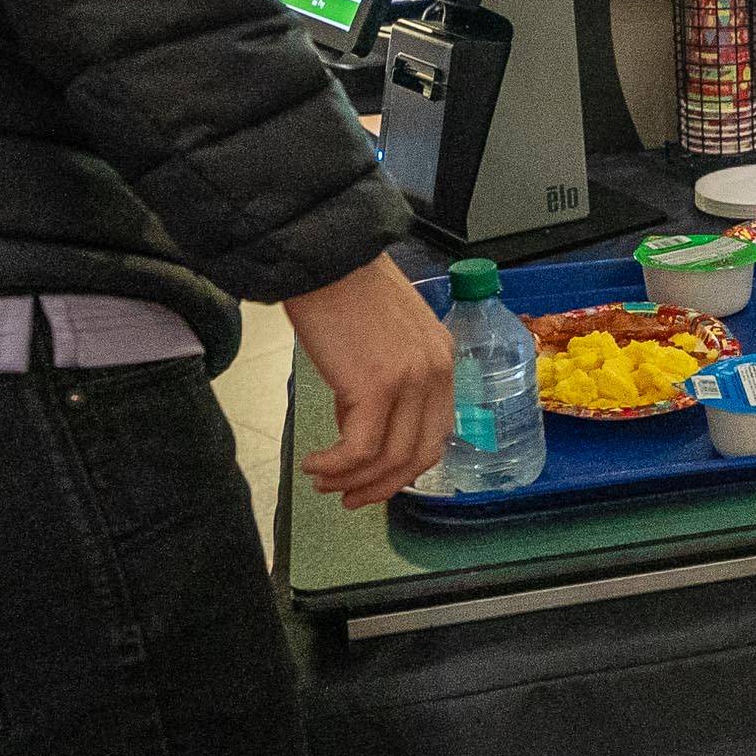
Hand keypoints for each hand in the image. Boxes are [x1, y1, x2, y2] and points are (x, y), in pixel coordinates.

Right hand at [284, 254, 454, 508]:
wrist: (326, 257)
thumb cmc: (344, 291)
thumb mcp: (382, 337)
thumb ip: (383, 378)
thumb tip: (356, 419)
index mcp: (442, 358)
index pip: (436, 431)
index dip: (405, 465)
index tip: (374, 479)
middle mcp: (437, 371)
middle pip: (421, 453)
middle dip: (383, 485)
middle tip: (348, 498)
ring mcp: (411, 380)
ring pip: (390, 458)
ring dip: (352, 480)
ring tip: (322, 481)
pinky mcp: (377, 386)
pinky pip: (360, 450)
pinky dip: (336, 466)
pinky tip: (313, 464)